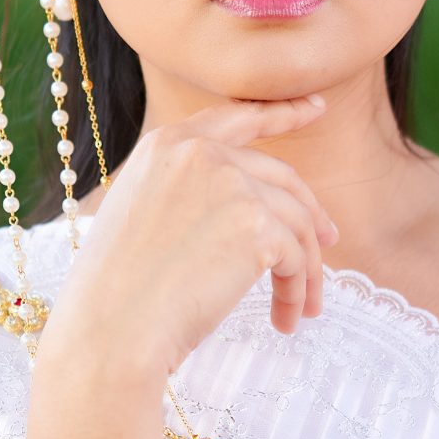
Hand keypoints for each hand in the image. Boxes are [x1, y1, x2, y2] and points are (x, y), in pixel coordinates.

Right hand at [47, 95, 340, 381]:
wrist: (110, 331)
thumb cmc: (118, 292)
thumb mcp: (140, 215)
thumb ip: (186, 192)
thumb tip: (247, 208)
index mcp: (165, 144)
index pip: (236, 118)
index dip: (282, 113)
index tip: (316, 107)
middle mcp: (199, 152)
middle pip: (280, 177)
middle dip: (310, 213)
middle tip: (328, 242)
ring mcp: (231, 184)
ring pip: (296, 221)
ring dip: (304, 268)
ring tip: (303, 308)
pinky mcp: (256, 225)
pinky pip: (296, 257)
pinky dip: (297, 291)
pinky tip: (285, 319)